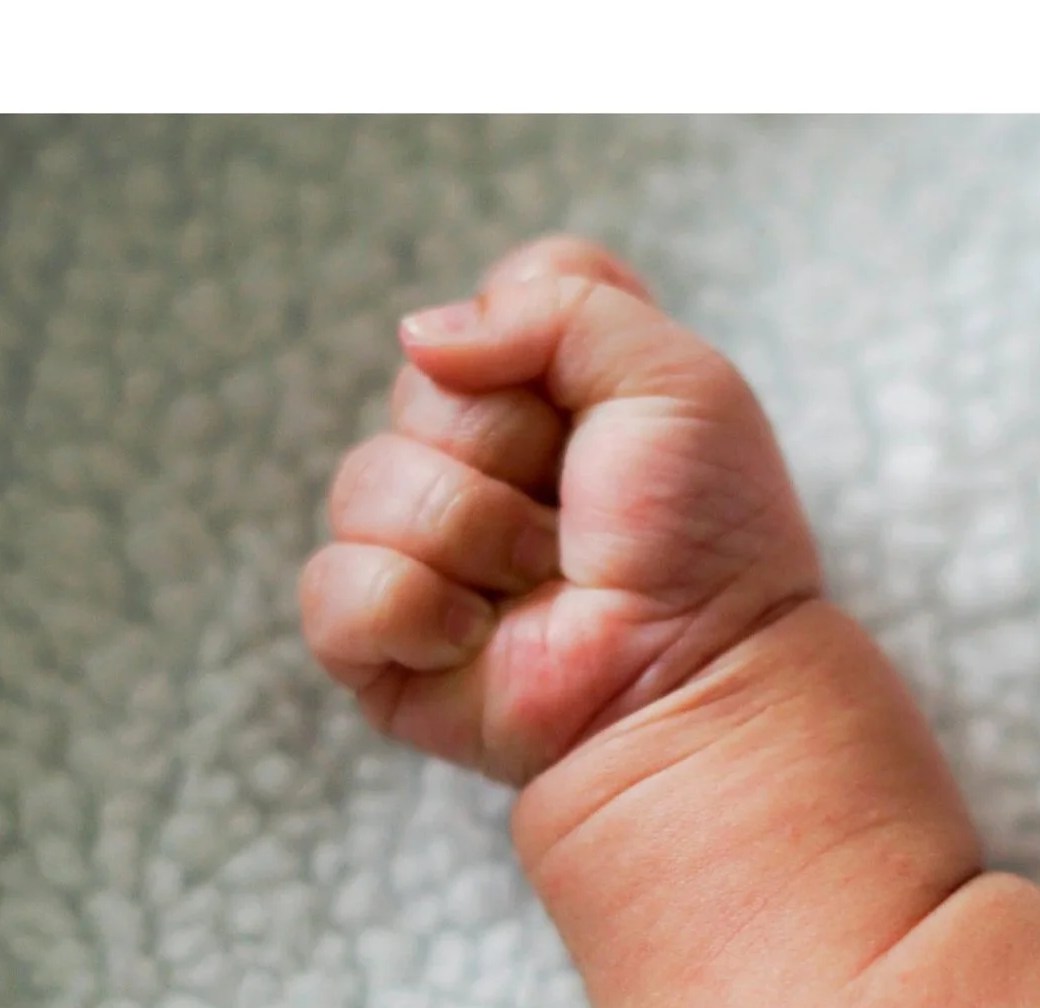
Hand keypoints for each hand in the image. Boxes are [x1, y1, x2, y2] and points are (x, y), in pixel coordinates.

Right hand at [300, 238, 822, 783]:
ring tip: (542, 580)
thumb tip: (418, 336)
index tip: (597, 407)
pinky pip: (333, 587)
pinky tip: (477, 640)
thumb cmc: (705, 537)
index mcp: (551, 391)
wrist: (696, 674)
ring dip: (472, 534)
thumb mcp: (675, 380)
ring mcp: (421, 549)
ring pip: (366, 483)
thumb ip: (560, 300)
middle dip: (502, 447)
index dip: (534, 341)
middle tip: (575, 513)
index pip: (490, 302)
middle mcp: (478, 459)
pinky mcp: (382, 640)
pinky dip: (411, 610)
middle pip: (421, 386)